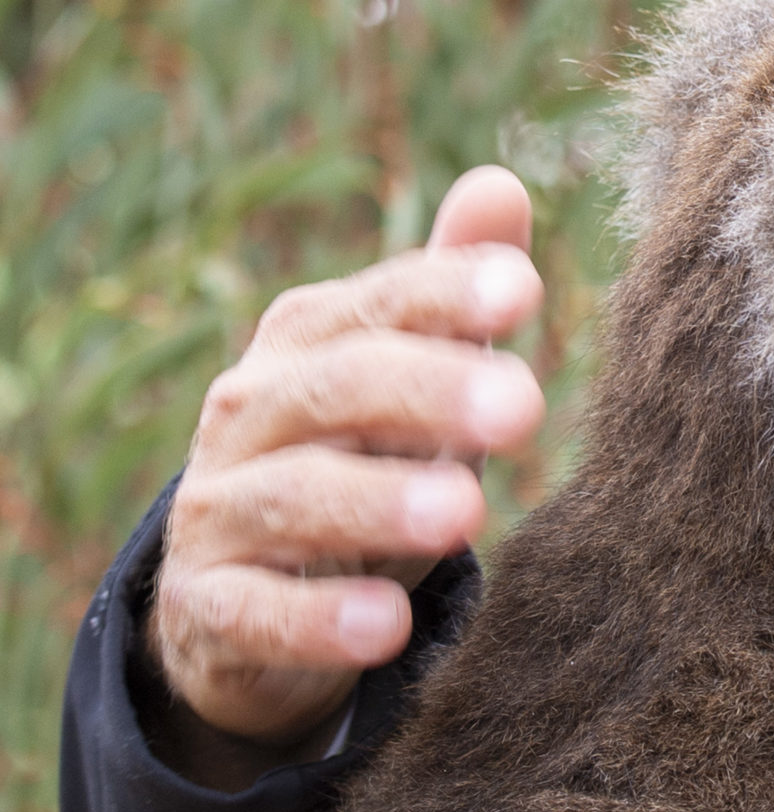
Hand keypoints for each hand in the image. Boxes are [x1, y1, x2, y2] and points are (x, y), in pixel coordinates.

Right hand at [143, 166, 545, 786]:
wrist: (249, 598)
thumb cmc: (361, 461)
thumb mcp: (412, 381)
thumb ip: (449, 294)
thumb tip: (503, 185)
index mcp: (309, 343)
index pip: (380, 304)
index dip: (445, 292)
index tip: (525, 290)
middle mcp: (252, 412)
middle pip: (339, 390)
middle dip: (429, 392)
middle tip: (524, 407)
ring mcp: (221, 511)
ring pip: (295, 496)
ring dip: (379, 502)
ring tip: (466, 513)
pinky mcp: (210, 608)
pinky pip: (256, 611)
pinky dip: (317, 619)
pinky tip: (383, 627)